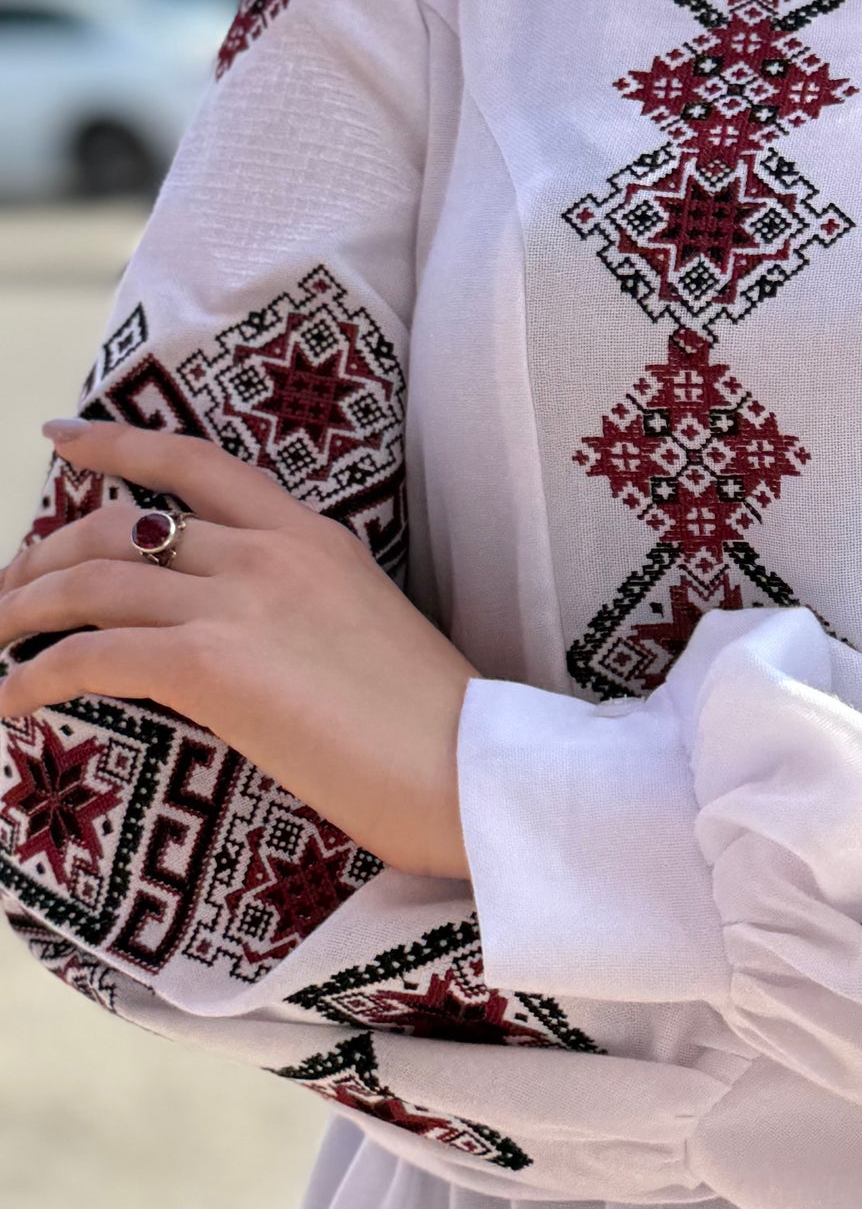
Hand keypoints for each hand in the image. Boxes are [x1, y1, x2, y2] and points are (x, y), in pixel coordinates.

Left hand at [0, 420, 474, 878]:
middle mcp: (266, 553)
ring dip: (19, 612)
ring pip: (87, 583)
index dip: (117, 442)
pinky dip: (32, 678)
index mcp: (311, 536)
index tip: (60, 437)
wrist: (469, 772)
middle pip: (116, 526)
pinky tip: (8, 702)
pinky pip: (89, 656)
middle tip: (4, 596)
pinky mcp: (210, 666)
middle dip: (40, 558)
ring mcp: (236, 603)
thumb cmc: (436, 729)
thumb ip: (303, 609)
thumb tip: (248, 637)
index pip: (195, 464)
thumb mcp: (368, 630)